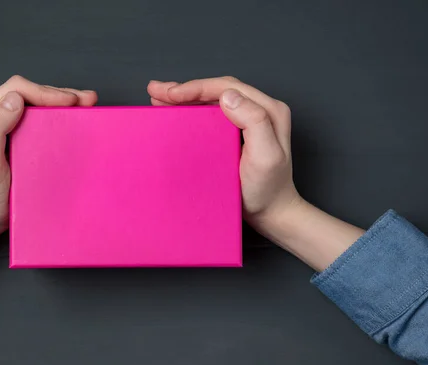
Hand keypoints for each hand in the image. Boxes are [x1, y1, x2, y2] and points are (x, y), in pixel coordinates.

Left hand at [0, 76, 96, 290]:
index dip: (45, 92)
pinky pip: (38, 122)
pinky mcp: (18, 143)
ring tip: (87, 105)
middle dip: (59, 93)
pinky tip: (74, 121)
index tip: (70, 102)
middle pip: (28, 93)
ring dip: (61, 103)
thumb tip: (16, 99)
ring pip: (35, 105)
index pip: (16, 90)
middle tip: (87, 100)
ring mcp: (6, 131)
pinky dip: (58, 118)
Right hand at [149, 77, 364, 271]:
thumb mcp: (266, 157)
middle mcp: (260, 110)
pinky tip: (173, 112)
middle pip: (217, 90)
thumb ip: (254, 122)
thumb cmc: (268, 191)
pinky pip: (211, 114)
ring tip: (158, 97)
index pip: (227, 87)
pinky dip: (190, 110)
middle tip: (156, 91)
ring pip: (212, 100)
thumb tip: (227, 96)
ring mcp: (248, 121)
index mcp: (268, 110)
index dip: (196, 88)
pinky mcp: (237, 133)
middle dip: (185, 89)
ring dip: (184, 98)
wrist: (272, 214)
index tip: (171, 94)